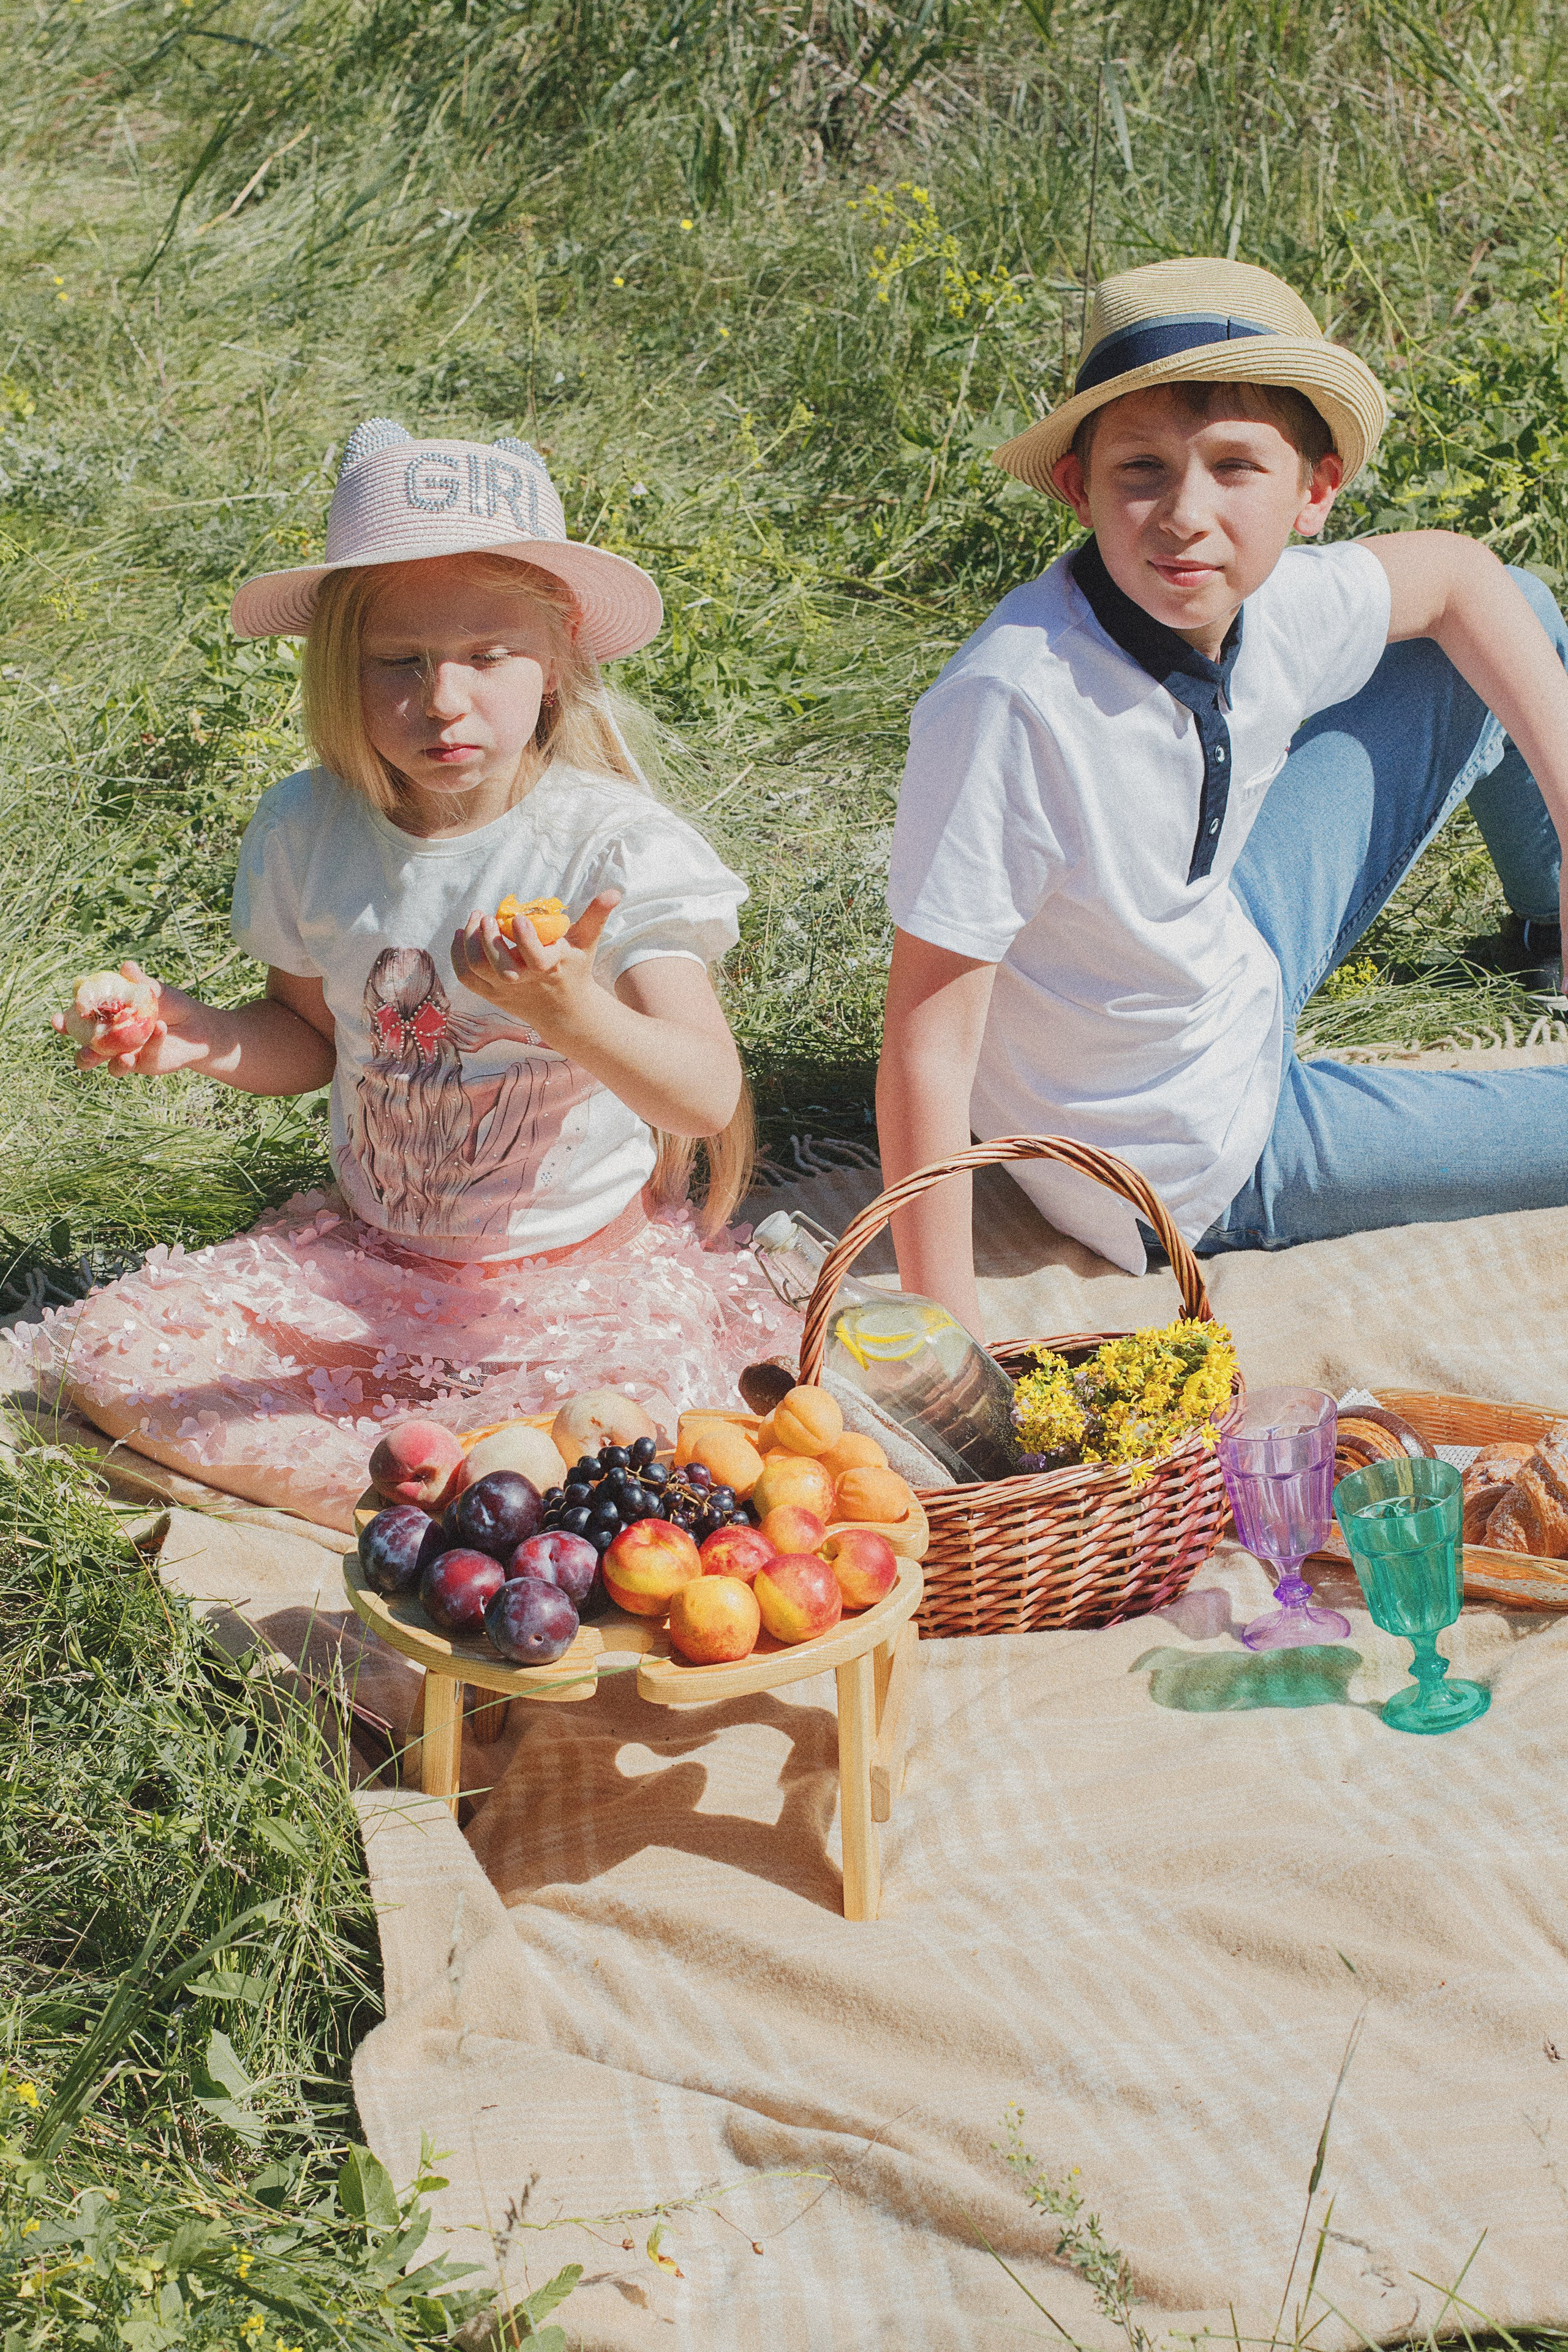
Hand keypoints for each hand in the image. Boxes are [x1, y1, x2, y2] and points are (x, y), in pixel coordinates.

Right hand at [52, 960, 211, 1075]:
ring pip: (110, 1068)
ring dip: (113, 1063)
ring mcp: (125, 1056)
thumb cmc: (168, 1003)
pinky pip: (144, 1058)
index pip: (77, 1025)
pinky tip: (160, 1029)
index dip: (64, 1024)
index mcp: (104, 1021)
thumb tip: (126, 966)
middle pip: (87, 1056)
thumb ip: (139, 982)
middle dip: (83, 1055)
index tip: (58, 1020)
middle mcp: (110, 1043)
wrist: (196, 1023)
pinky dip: (152, 1044)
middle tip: (88, 1050)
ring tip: (124, 1055)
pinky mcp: (146, 1065)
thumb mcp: (154, 991)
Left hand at [451, 892, 621, 1048]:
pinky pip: (466, 978)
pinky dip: (457, 957)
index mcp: (550, 968)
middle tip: (485, 916)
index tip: (517, 918)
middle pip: (499, 968)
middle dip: (487, 941)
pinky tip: (460, 935)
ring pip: (477, 971)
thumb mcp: (586, 943)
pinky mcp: (490, 994)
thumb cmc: (573, 968)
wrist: (563, 1010)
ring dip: (469, 945)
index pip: (535, 959)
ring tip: (474, 920)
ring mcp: (505, 990)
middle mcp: (525, 982)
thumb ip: (596, 916)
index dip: (525, 940)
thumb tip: (614, 892)